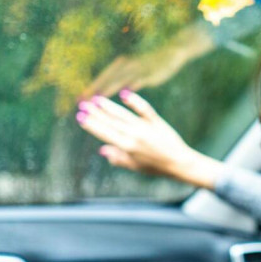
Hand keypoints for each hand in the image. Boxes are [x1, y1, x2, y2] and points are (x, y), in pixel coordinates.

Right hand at [75, 90, 222, 189]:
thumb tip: (102, 150)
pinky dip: (135, 101)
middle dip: (96, 113)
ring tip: (97, 99)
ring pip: (123, 115)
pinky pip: (144, 109)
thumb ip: (119, 158)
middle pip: (111, 122)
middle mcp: (134, 136)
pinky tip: (124, 94)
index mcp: (127, 148)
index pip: (105, 133)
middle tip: (83, 104)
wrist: (179, 163)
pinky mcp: (156, 122)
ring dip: (109, 107)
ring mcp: (145, 128)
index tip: (80, 117)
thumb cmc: (156, 167)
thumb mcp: (135, 166)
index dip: (92, 125)